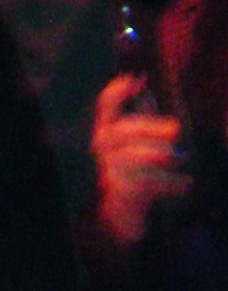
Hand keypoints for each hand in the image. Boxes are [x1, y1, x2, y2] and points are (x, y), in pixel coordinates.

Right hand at [95, 77, 193, 248]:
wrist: (122, 210)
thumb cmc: (135, 166)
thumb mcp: (137, 138)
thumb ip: (142, 112)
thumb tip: (142, 81)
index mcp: (107, 127)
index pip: (106, 104)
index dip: (117, 91)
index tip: (135, 80)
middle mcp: (103, 146)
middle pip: (125, 130)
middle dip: (150, 127)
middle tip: (176, 128)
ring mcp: (110, 168)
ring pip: (134, 157)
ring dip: (160, 156)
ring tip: (180, 157)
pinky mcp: (123, 190)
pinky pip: (148, 183)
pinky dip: (170, 183)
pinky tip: (186, 183)